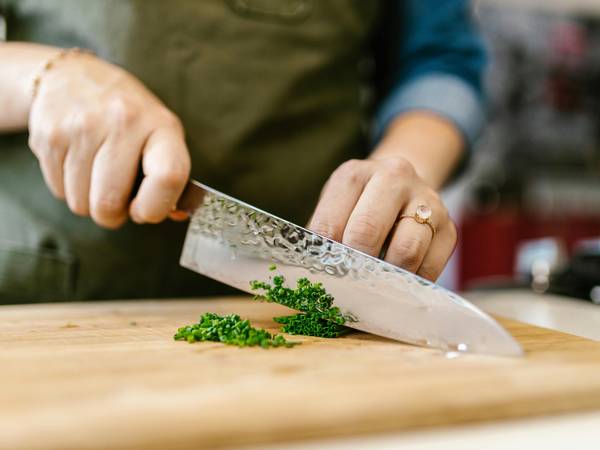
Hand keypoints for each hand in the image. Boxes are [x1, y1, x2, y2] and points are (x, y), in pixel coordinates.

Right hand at [28, 52, 189, 227]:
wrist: (74, 77)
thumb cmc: (130, 118)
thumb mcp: (161, 135)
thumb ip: (169, 177)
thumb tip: (174, 215)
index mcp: (161, 125)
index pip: (167, 176)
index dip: (155, 207)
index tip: (145, 211)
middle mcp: (122, 121)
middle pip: (109, 203)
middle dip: (113, 214)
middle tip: (116, 198)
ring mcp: (81, 127)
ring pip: (81, 203)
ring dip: (89, 202)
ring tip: (97, 174)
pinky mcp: (48, 135)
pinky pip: (59, 191)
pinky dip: (69, 188)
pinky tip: (78, 163)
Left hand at [308, 157, 456, 280]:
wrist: (403, 187)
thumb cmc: (358, 207)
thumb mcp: (336, 209)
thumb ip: (323, 238)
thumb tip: (314, 277)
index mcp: (355, 174)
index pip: (330, 224)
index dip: (325, 257)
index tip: (325, 275)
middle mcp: (394, 177)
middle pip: (366, 232)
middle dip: (355, 265)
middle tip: (350, 283)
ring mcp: (427, 200)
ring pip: (405, 252)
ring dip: (386, 277)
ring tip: (375, 283)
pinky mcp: (449, 227)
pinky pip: (429, 267)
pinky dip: (411, 282)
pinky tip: (399, 280)